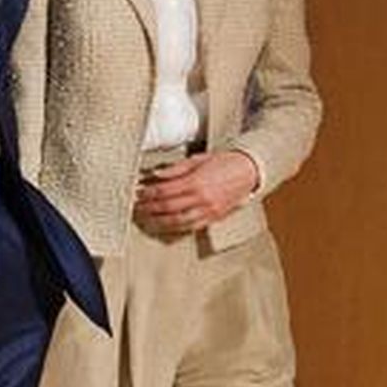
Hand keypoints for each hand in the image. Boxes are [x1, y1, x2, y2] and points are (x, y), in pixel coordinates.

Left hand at [133, 151, 257, 234]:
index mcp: (196, 181)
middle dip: (150, 208)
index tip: (139, 194)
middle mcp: (202, 198)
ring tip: (147, 219)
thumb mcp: (197, 159)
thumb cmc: (223, 162)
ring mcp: (209, 210)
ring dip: (159, 221)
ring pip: (178, 221)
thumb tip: (155, 174)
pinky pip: (191, 227)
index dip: (149, 194)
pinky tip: (165, 226)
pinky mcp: (214, 218)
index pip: (164, 191)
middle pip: (168, 207)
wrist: (248, 171)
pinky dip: (176, 228)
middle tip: (137, 208)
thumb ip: (176, 169)